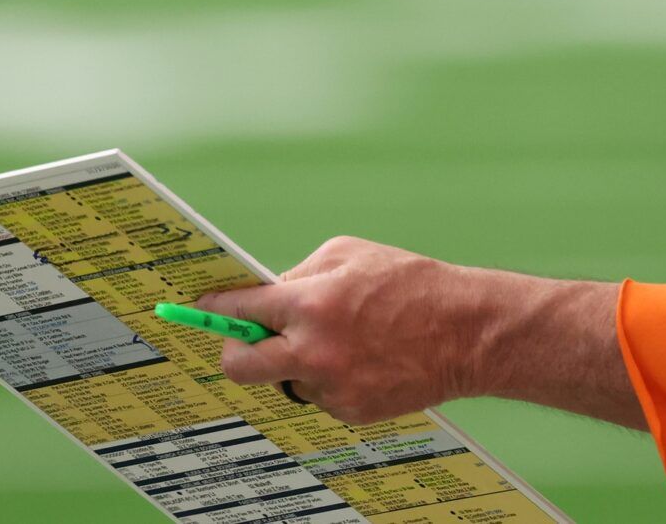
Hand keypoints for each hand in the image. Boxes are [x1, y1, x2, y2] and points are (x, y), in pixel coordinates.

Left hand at [195, 237, 485, 424]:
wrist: (464, 333)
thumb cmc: (411, 284)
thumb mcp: (350, 254)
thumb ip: (302, 273)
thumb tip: (269, 293)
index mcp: (310, 303)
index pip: (238, 309)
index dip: (214, 308)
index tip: (201, 307)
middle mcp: (313, 350)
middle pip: (238, 365)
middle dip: (233, 350)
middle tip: (244, 340)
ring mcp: (330, 386)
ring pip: (285, 379)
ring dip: (296, 362)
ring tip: (339, 341)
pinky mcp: (349, 411)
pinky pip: (320, 394)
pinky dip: (329, 378)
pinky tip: (363, 358)